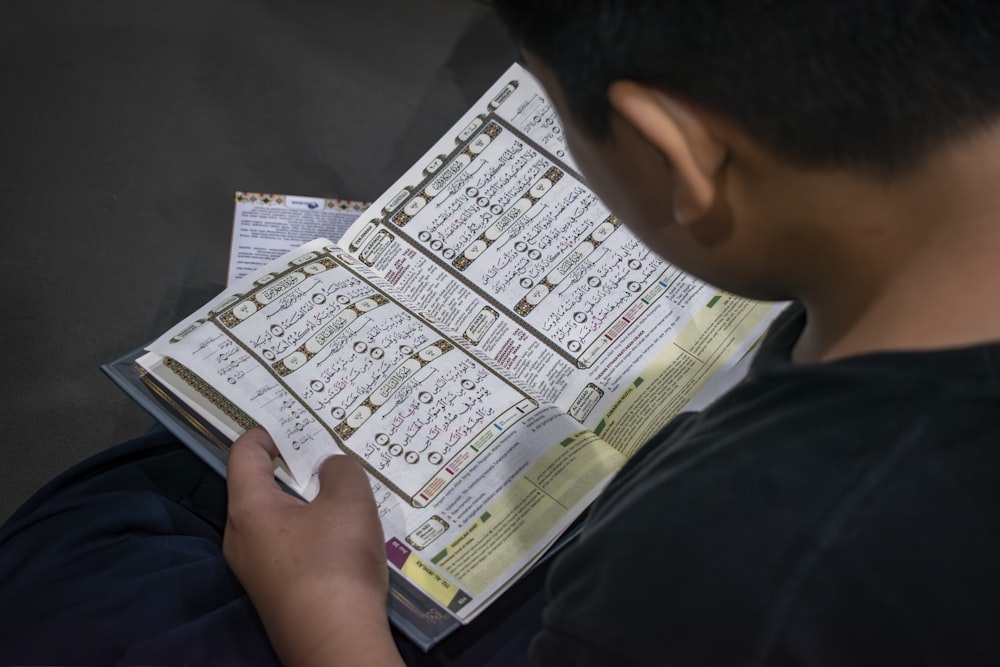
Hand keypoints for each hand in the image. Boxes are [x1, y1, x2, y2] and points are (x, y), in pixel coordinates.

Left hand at [223, 428, 402, 666]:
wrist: (336, 642)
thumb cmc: (336, 563)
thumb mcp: (349, 501)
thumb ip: (340, 470)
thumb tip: (330, 470)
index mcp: (248, 508)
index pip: (244, 452)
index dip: (270, 431)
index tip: (300, 423)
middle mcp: (241, 537)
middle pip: (259, 485)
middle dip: (293, 465)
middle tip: (327, 450)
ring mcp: (255, 568)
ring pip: (277, 517)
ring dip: (307, 499)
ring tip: (342, 488)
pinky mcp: (275, 590)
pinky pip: (287, 544)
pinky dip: (311, 528)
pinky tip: (343, 531)